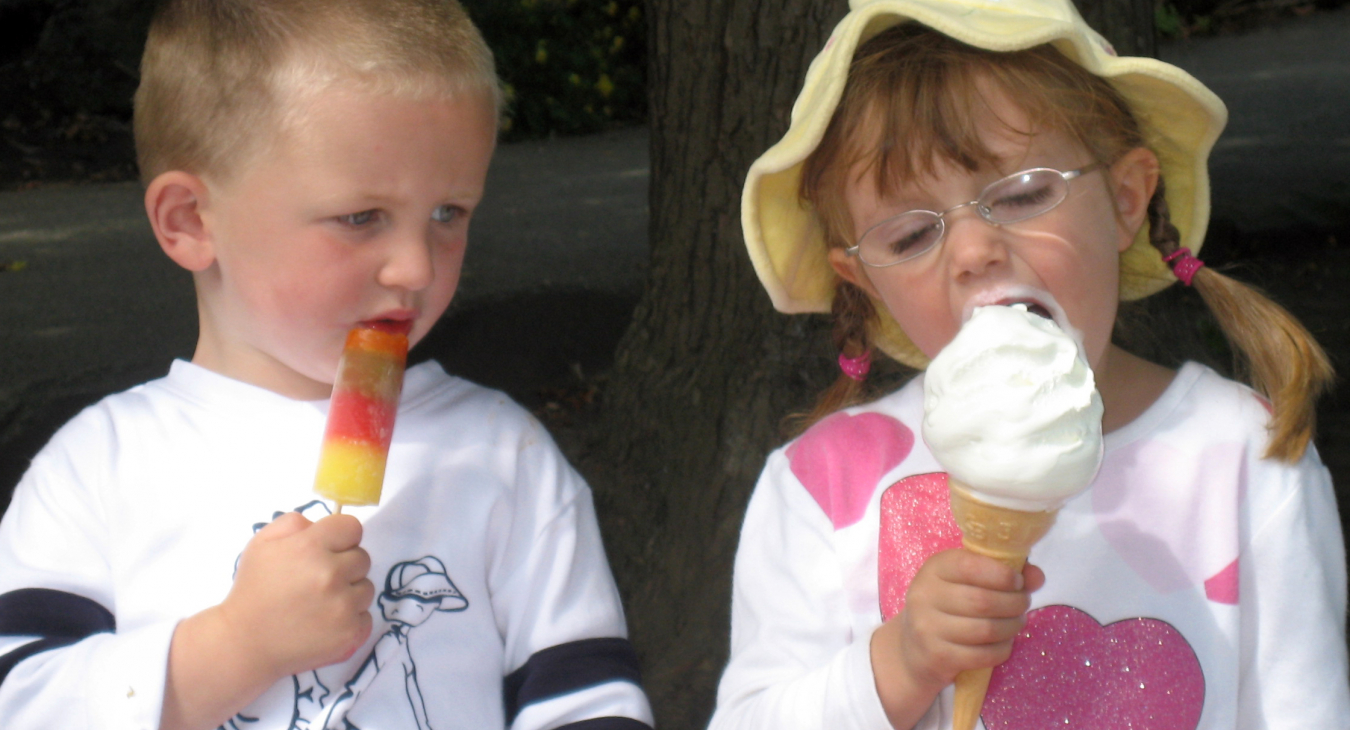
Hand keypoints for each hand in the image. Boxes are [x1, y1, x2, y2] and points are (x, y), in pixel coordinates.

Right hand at [218, 512, 374, 678]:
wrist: (245, 643)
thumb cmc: (253, 590)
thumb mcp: (261, 544)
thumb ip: (293, 523)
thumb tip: (319, 524)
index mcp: (310, 547)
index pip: (352, 527)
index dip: (341, 537)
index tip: (329, 549)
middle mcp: (331, 574)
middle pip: (363, 558)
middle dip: (345, 565)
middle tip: (319, 580)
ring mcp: (343, 606)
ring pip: (366, 588)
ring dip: (350, 593)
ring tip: (321, 603)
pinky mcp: (349, 633)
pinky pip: (366, 616)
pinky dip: (351, 619)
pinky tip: (326, 623)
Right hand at [870, 549, 1043, 726]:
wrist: (913, 649)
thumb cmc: (947, 606)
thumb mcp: (967, 582)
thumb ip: (1003, 573)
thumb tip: (1037, 576)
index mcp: (934, 569)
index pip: (970, 566)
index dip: (1002, 574)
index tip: (1018, 582)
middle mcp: (925, 595)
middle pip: (983, 601)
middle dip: (1015, 603)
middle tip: (1023, 604)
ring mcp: (928, 628)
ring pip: (986, 629)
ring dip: (1012, 627)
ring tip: (1016, 623)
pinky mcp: (938, 656)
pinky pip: (983, 655)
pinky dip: (1002, 649)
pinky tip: (1003, 642)